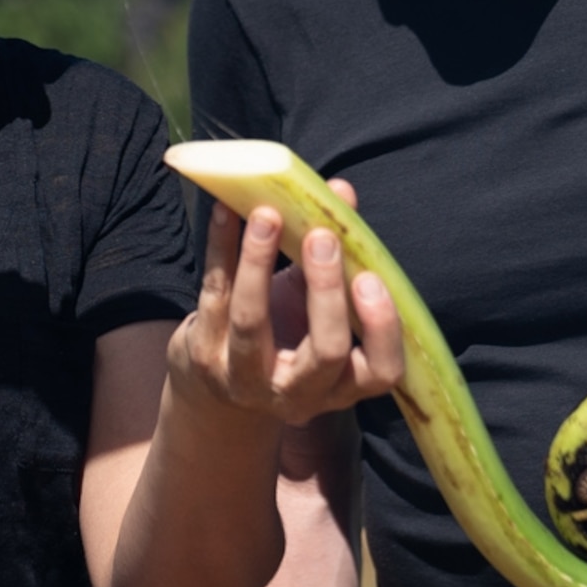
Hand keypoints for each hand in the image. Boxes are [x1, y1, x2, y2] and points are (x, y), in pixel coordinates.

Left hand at [169, 181, 405, 425]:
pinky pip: (214, 296)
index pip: (381, 372)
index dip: (382, 329)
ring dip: (260, 261)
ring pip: (253, 323)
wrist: (218, 384)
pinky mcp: (205, 357)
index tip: (370, 277)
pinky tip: (226, 212)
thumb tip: (340, 193)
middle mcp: (300, 393)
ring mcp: (247, 379)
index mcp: (343, 384)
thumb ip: (336, 254)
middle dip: (325, 290)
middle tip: (322, 238)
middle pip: (325, 352)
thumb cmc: (286, 336)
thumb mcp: (316, 306)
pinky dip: (221, 248)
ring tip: (268, 215)